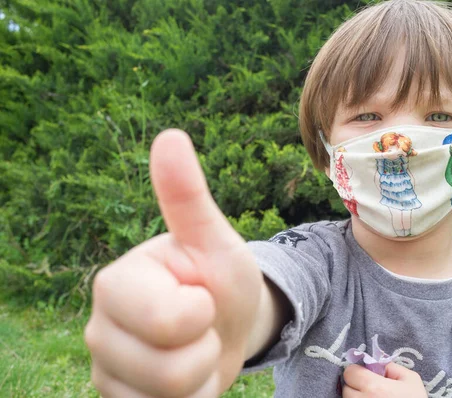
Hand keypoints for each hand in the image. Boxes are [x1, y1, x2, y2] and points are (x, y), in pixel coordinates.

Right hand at [85, 129, 263, 396]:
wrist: (227, 325)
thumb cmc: (222, 279)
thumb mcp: (215, 241)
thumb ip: (187, 198)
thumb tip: (169, 136)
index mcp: (116, 283)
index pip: (166, 321)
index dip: (200, 313)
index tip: (202, 296)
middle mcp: (100, 328)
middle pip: (167, 370)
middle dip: (204, 349)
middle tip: (201, 325)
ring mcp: (107, 369)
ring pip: (168, 397)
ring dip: (200, 375)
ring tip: (195, 349)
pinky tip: (186, 376)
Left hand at [342, 363, 426, 397]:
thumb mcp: (411, 380)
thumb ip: (391, 367)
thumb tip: (376, 364)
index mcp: (374, 387)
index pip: (349, 372)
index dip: (358, 372)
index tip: (366, 375)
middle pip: (346, 389)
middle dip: (356, 387)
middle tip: (370, 389)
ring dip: (357, 397)